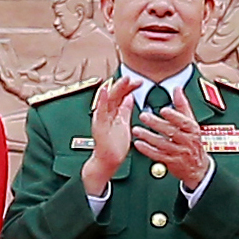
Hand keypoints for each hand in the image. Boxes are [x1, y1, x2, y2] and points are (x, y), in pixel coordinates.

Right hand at [80, 74, 137, 197]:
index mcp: (113, 112)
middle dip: (124, 85)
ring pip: (107, 99)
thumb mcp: (122, 123)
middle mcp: (106, 113)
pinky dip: (102, 100)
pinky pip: (100, 111)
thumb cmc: (114, 145)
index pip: (122, 95)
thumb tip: (129, 97)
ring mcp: (102, 118)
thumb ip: (124, 109)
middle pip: (115, 94)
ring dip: (115, 88)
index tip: (139, 82)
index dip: (129, 87)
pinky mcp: (99, 125)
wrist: (108, 160)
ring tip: (122, 80)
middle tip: (132, 78)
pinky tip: (105, 91)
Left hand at [132, 98, 212, 195]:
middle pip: (171, 132)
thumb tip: (177, 89)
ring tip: (136, 130)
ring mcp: (179, 152)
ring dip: (148, 137)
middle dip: (157, 124)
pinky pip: (158, 155)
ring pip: (162, 144)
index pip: (184, 122)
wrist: (198, 167)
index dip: (174, 116)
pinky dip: (147, 150)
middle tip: (144, 116)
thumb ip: (183, 106)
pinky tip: (138, 144)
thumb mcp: (191, 123)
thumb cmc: (192, 142)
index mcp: (192, 129)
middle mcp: (186, 141)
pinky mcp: (171, 162)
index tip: (163, 110)